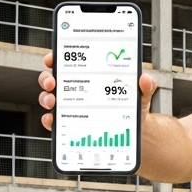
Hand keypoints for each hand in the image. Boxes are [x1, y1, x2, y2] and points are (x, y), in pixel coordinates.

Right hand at [38, 50, 157, 130]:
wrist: (136, 134)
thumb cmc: (134, 107)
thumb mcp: (141, 94)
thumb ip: (145, 86)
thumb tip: (145, 79)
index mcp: (91, 76)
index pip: (68, 62)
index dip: (56, 58)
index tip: (53, 58)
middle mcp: (77, 90)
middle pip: (53, 79)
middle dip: (47, 78)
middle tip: (52, 82)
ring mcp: (72, 108)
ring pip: (50, 99)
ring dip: (46, 99)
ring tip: (53, 102)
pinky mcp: (71, 125)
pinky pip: (55, 123)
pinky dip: (50, 121)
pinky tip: (53, 121)